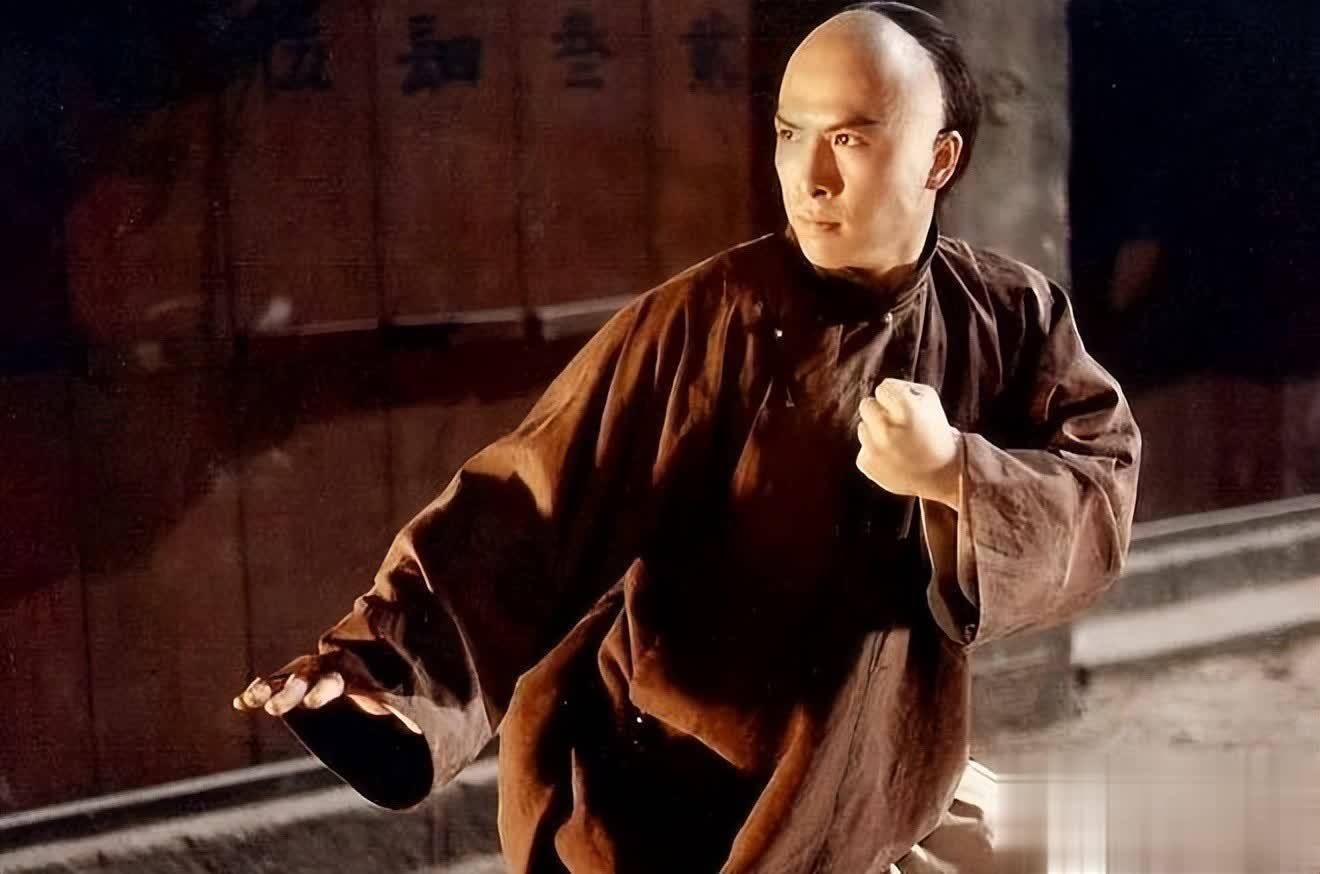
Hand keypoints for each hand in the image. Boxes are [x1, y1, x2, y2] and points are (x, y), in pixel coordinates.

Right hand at [232, 654, 421, 733]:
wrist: (415, 680)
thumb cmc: (419, 698)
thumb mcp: (422, 705)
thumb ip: (416, 713)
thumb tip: (431, 725)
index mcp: (374, 673)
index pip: (349, 674)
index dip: (332, 685)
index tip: (320, 699)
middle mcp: (347, 669)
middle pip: (318, 673)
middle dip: (298, 687)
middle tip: (279, 705)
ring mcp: (326, 675)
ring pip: (297, 676)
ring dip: (276, 688)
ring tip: (256, 700)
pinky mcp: (310, 686)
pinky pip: (284, 685)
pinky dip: (264, 691)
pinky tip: (243, 702)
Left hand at [856, 378, 962, 507]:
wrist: (942, 473)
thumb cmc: (935, 431)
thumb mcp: (930, 399)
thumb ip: (903, 386)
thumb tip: (881, 388)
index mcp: (905, 408)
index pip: (883, 388)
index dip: (895, 396)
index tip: (905, 408)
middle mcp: (886, 428)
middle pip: (866, 404)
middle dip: (880, 411)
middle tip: (896, 423)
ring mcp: (874, 448)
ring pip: (863, 427)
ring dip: (876, 432)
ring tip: (898, 442)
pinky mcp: (866, 463)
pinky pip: (863, 448)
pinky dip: (875, 452)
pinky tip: (893, 457)